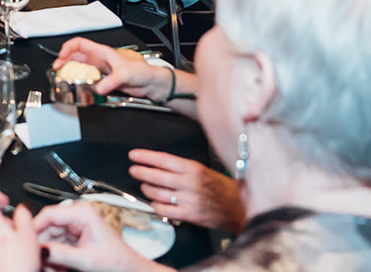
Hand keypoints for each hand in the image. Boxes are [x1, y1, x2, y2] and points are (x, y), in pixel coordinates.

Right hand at [33, 200, 161, 271]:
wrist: (130, 270)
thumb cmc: (118, 261)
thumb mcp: (87, 259)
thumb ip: (62, 254)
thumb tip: (39, 250)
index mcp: (82, 213)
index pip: (49, 214)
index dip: (34, 228)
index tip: (25, 244)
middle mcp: (76, 216)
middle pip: (47, 227)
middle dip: (42, 247)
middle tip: (38, 262)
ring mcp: (74, 226)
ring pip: (49, 238)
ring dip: (48, 255)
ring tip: (50, 269)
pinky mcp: (73, 237)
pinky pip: (56, 245)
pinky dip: (54, 258)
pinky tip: (56, 268)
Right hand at [54, 38, 171, 101]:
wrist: (150, 82)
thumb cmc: (142, 71)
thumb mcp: (125, 74)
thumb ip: (110, 82)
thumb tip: (98, 88)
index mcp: (102, 52)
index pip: (79, 44)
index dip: (67, 48)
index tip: (61, 58)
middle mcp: (99, 59)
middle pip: (76, 56)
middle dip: (64, 61)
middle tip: (57, 70)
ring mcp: (100, 69)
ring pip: (80, 67)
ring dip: (71, 71)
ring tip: (64, 78)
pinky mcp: (103, 80)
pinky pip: (87, 78)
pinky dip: (79, 81)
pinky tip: (78, 86)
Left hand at [128, 149, 244, 232]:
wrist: (237, 206)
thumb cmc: (220, 187)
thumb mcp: (202, 170)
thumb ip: (182, 168)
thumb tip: (158, 164)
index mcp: (193, 169)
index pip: (163, 159)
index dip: (146, 157)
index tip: (134, 155)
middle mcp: (189, 183)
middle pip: (157, 176)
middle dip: (141, 172)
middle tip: (134, 170)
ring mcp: (188, 200)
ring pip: (158, 193)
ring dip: (147, 189)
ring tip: (144, 186)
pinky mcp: (189, 214)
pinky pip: (165, 210)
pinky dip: (156, 205)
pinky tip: (154, 202)